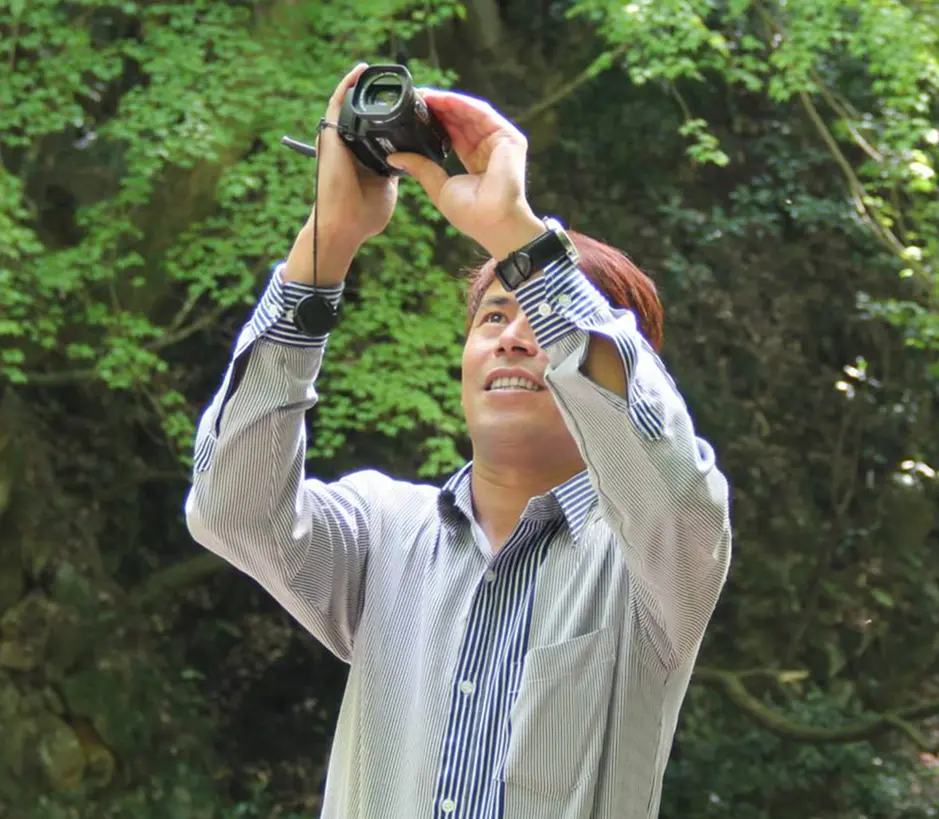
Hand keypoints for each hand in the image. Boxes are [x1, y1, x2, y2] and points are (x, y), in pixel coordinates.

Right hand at [284, 63, 398, 284]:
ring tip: (383, 73)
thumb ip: (397, 169)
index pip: (378, 128)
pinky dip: (348, 85)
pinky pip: (337, 102)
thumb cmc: (365, 215)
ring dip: (365, 87)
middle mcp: (348, 144)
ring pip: (351, 105)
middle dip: (383, 99)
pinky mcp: (330, 134)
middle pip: (366, 114)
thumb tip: (412, 158)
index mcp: (363, 156)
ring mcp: (338, 138)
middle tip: (404, 86)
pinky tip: (362, 71)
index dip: (395, 116)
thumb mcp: (388, 187)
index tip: (413, 105)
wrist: (345, 225)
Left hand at [386, 91, 543, 260]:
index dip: (434, 122)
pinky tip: (442, 99)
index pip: (454, 135)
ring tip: (424, 96)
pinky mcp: (509, 137)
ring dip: (447, 102)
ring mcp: (501, 142)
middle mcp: (489, 149)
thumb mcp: (438, 187)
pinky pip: (482, 113)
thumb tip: (393, 157)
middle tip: (415, 97)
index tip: (413, 112)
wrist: (493, 222)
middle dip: (439, 108)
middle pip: (461, 121)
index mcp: (475, 162)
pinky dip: (461, 104)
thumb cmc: (471, 215)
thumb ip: (420, 168)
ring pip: (470, 113)